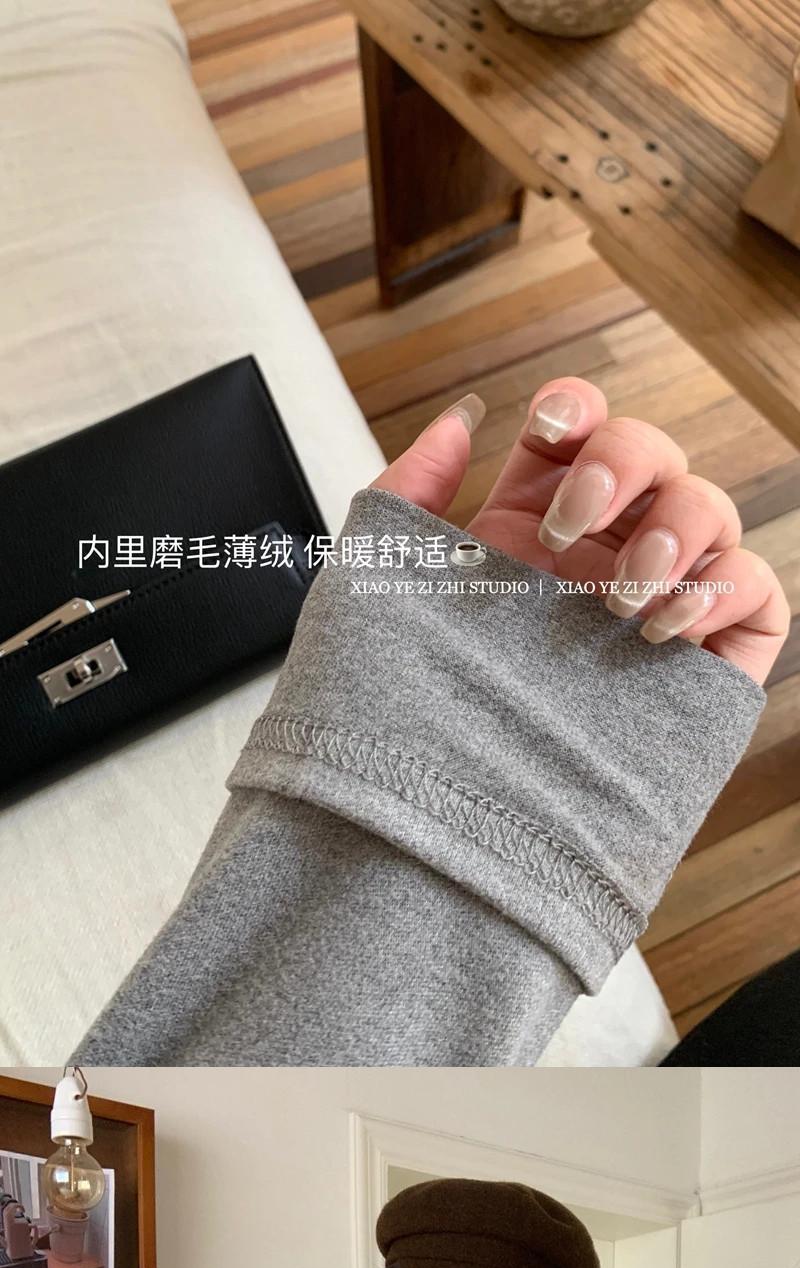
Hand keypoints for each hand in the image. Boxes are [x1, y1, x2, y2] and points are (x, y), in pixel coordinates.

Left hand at [377, 377, 789, 687]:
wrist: (446, 833)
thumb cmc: (402, 724)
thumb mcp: (378, 594)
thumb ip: (409, 495)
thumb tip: (462, 420)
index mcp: (531, 535)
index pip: (581, 435)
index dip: (578, 411)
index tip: (547, 428)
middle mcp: (599, 564)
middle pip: (653, 456)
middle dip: (621, 464)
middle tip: (564, 531)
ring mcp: (658, 614)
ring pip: (711, 511)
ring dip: (674, 528)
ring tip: (617, 596)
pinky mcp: (708, 672)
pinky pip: (754, 591)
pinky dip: (723, 587)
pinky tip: (663, 627)